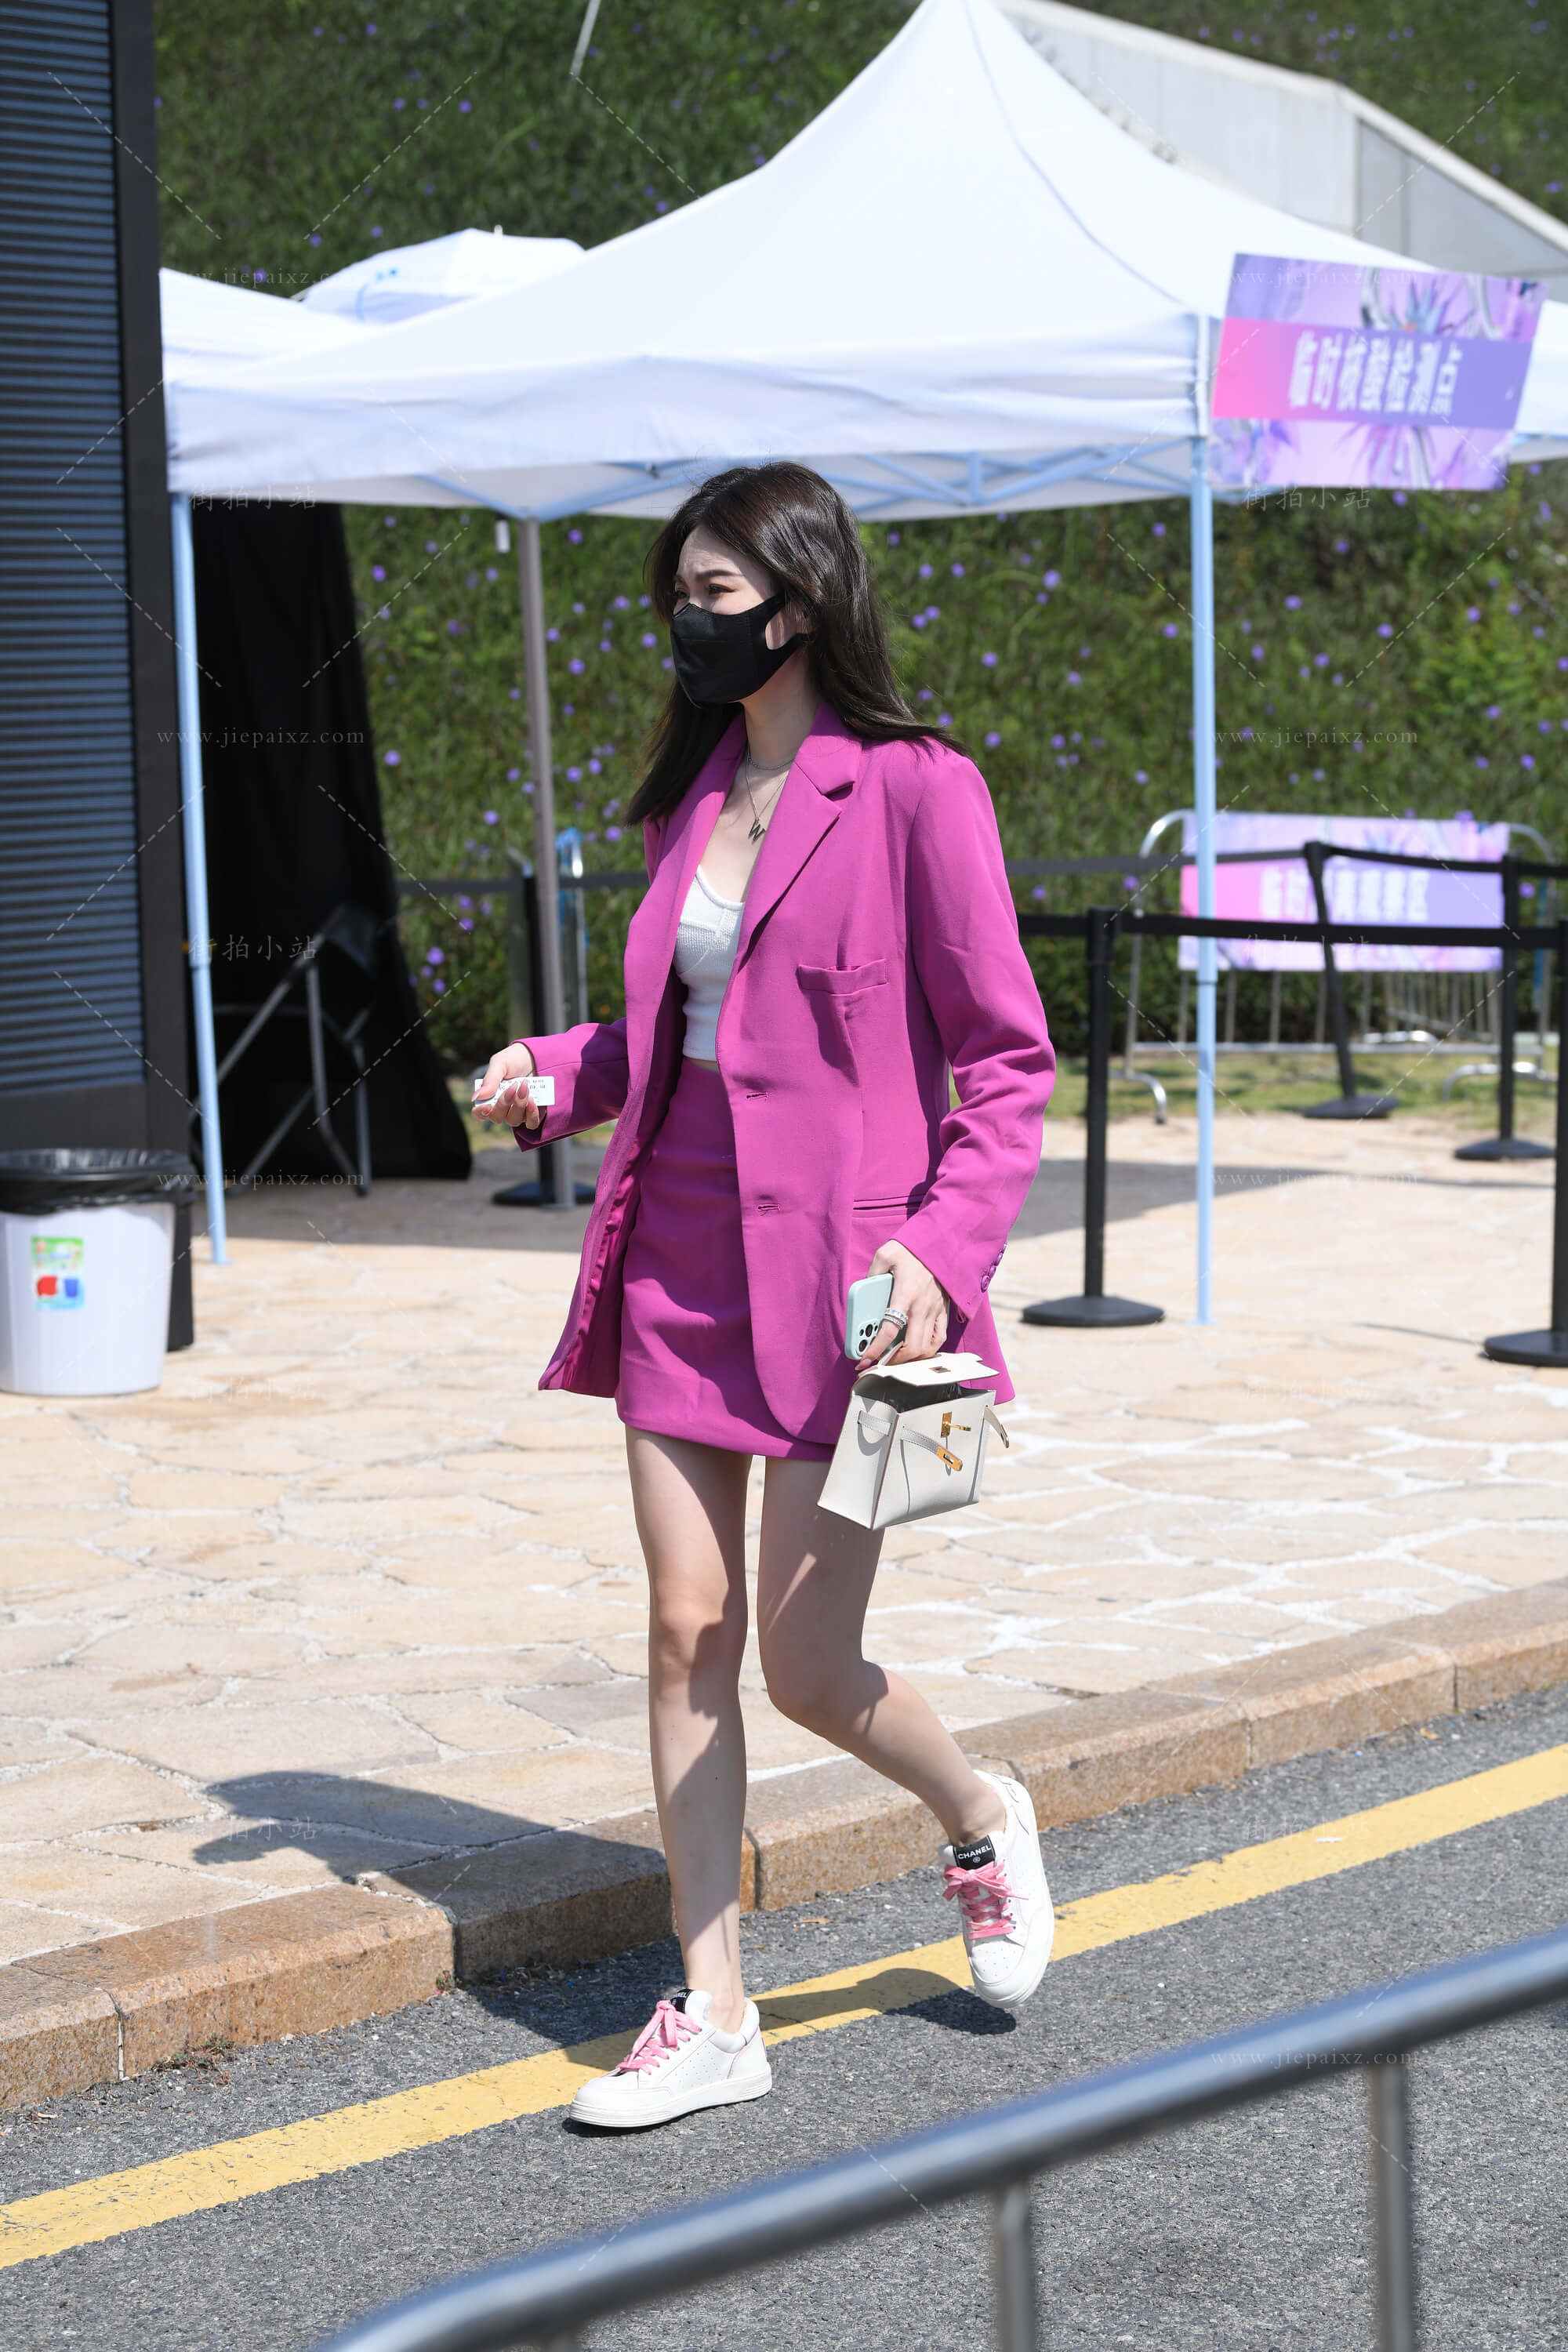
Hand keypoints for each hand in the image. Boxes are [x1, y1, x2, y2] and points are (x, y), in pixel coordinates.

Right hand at [471, 1043, 541, 1130]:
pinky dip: (531, 1115)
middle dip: (504, 1103)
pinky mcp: (532, 1113)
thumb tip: (475, 1098)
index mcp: (489, 1096)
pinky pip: (531, 1123)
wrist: (536, 1056)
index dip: (481, 1113)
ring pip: (514, 1120)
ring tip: (524, 1087)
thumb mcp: (500, 1064)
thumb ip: (489, 1081)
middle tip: (513, 1086)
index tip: (487, 1106)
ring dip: (519, 1105)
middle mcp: (502, 1108)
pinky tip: (533, 1102)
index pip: (480, 1113)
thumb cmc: (514, 1059)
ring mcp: (517, 1112)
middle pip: (498, 1117)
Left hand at [855, 1239, 949, 1369]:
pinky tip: (916, 1352)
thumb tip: (863, 1289)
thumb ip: (872, 1272)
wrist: (941, 1242)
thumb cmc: (912, 1249)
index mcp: (905, 1294)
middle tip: (878, 1365)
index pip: (890, 1330)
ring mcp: (935, 1311)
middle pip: (911, 1346)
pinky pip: (939, 1338)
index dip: (876, 1349)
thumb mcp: (886, 1254)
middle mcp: (922, 1307)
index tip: (864, 1360)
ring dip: (910, 1359)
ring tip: (895, 1361)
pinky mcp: (944, 1311)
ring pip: (926, 1347)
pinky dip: (928, 1350)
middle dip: (893, 1361)